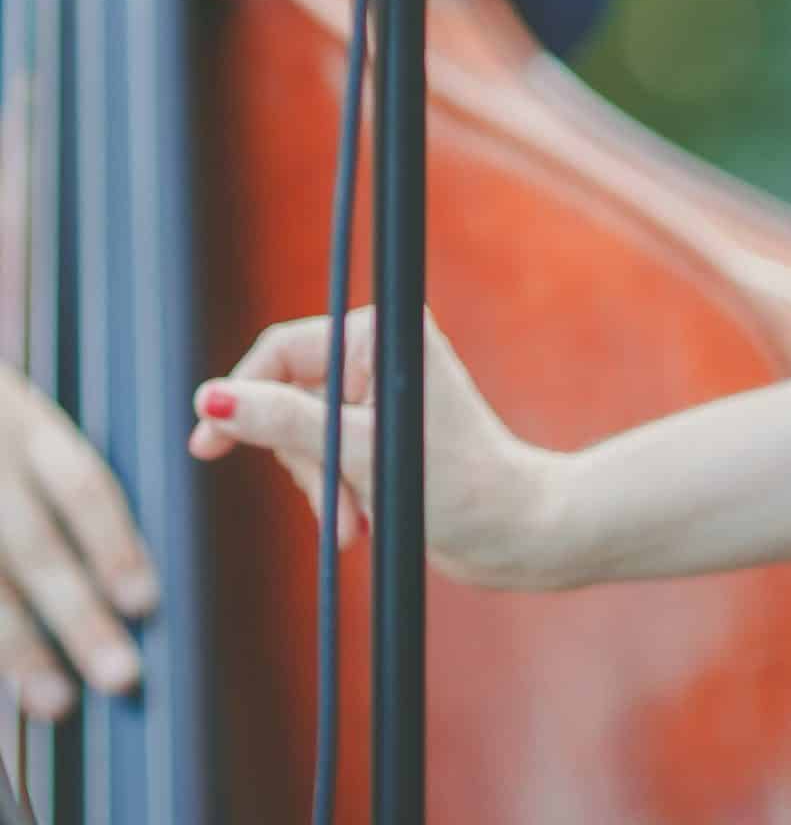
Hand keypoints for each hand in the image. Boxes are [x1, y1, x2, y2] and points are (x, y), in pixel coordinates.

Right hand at [0, 364, 159, 722]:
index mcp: (24, 423)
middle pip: (35, 548)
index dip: (114, 544)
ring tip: (57, 701)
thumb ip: (59, 477)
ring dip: (19, 650)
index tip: (146, 603)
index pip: (80, 486)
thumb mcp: (20, 423)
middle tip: (123, 676)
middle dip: (78, 615)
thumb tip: (128, 573)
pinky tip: (2, 686)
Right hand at [188, 307, 559, 591]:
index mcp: (377, 335)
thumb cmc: (452, 483)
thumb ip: (281, 423)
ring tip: (355, 525)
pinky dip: (335, 495)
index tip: (204, 445)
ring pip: (302, 440)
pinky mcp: (380, 433)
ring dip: (322, 488)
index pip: (280, 352)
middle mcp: (377, 354)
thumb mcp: (357, 452)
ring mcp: (378, 395)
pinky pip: (325, 461)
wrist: (512, 529)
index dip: (238, 396)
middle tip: (337, 507)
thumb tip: (210, 400)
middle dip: (305, 463)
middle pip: (287, 402)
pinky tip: (359, 524)